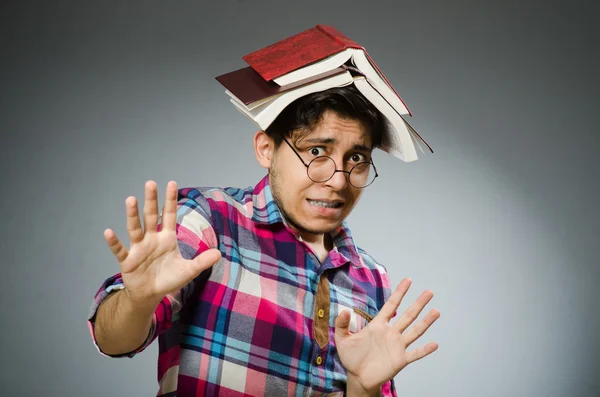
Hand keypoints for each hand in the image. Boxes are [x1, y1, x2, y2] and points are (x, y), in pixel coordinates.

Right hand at [103, 180, 220, 307]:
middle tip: (150, 183)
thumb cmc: (168, 279)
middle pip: (151, 216)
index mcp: (167, 238)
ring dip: (132, 215)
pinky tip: (108, 232)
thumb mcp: (188, 271)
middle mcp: (152, 239)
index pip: (169, 215)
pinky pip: (120, 249)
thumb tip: (219, 254)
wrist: (150, 294)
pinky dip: (114, 242)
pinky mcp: (128, 260)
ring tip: (131, 199)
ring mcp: (138, 248)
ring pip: (135, 228)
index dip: (170, 200)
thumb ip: (202, 262)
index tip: (171, 183)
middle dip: (151, 200)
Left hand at [334, 278, 439, 393]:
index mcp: (378, 325)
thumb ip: (341, 324)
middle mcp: (391, 333)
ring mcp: (397, 346)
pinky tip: (435, 344)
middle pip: (408, 315)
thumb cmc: (351, 357)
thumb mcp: (342, 339)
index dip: (399, 293)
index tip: (408, 280)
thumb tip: (344, 310)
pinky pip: (415, 353)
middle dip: (418, 303)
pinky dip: (425, 350)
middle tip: (429, 292)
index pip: (391, 305)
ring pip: (415, 331)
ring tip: (436, 311)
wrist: (357, 377)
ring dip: (426, 322)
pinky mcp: (400, 360)